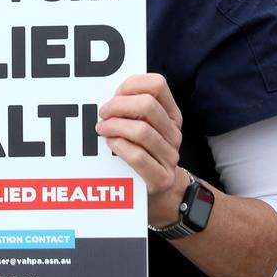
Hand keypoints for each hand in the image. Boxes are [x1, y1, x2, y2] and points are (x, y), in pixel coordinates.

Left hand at [96, 73, 182, 217]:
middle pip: (147, 105)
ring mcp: (170, 156)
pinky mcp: (161, 178)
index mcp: (172, 114)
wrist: (160, 192)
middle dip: (118, 106)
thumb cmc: (143, 152)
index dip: (132, 84)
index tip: (115, 93)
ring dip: (115, 126)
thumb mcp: (144, 126)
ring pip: (142, 130)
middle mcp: (174, 133)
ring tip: (102, 129)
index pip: (157, 84)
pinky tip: (111, 144)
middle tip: (103, 113)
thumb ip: (132, 108)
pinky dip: (120, 146)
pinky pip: (138, 156)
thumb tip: (112, 93)